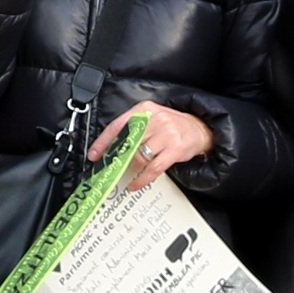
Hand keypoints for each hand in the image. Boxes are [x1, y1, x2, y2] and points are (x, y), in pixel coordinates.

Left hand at [88, 103, 211, 187]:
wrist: (199, 128)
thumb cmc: (171, 125)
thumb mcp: (151, 117)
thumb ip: (133, 128)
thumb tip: (110, 147)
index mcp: (144, 109)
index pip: (118, 125)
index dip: (103, 142)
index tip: (94, 155)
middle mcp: (155, 120)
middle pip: (127, 142)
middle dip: (116, 158)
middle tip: (108, 168)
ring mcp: (166, 134)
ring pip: (139, 156)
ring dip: (130, 168)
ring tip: (126, 173)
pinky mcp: (175, 150)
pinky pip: (153, 169)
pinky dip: (141, 179)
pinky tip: (135, 183)